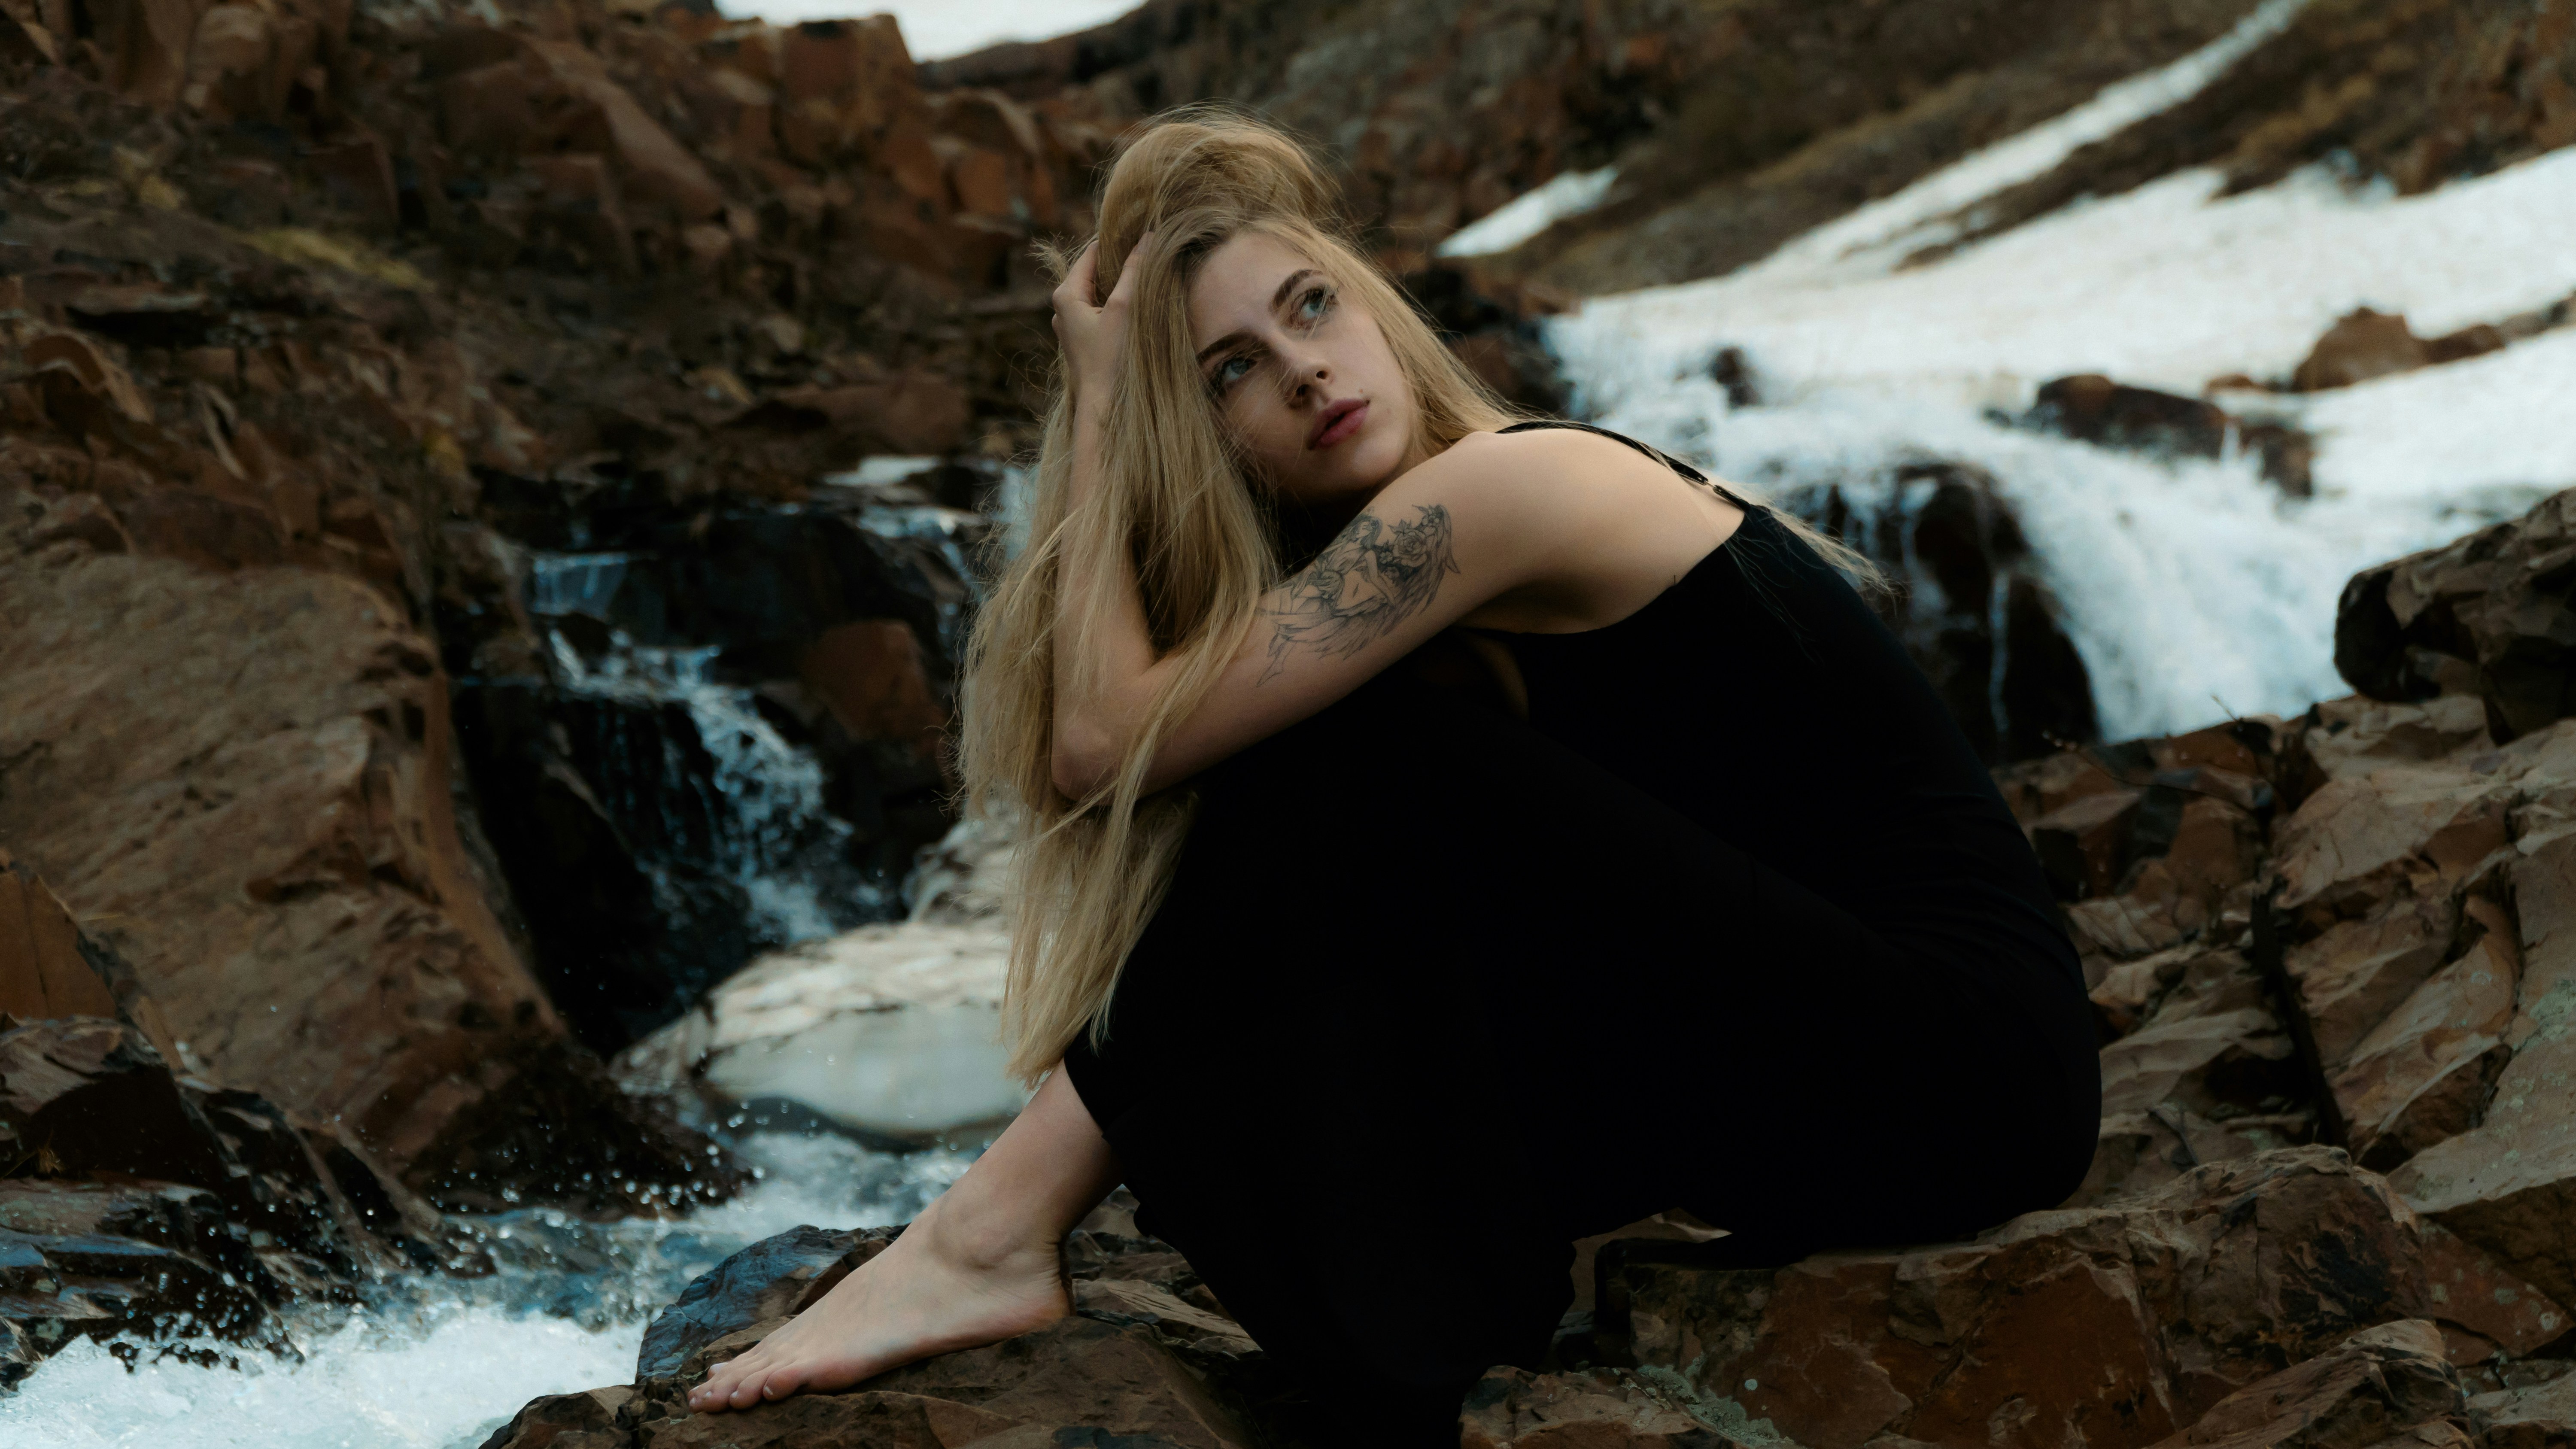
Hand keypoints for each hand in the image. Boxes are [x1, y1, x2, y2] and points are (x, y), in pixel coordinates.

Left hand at [1051, 230, 1157, 417]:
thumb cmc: (1111, 358)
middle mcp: (1062, 307)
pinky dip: (1115, 303)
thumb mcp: (1124, 308)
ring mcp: (1070, 325)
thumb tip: (1147, 237)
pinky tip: (1135, 306)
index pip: (1091, 251)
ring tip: (1146, 277)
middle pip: (1093, 271)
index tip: (1142, 232)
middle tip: (1149, 253)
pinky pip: (1098, 310)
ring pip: (1097, 291)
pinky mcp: (1081, 341)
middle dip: (1119, 262)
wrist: (1103, 407)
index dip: (1117, 240)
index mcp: (1066, 294)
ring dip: (1119, 284)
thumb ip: (1134, 271)